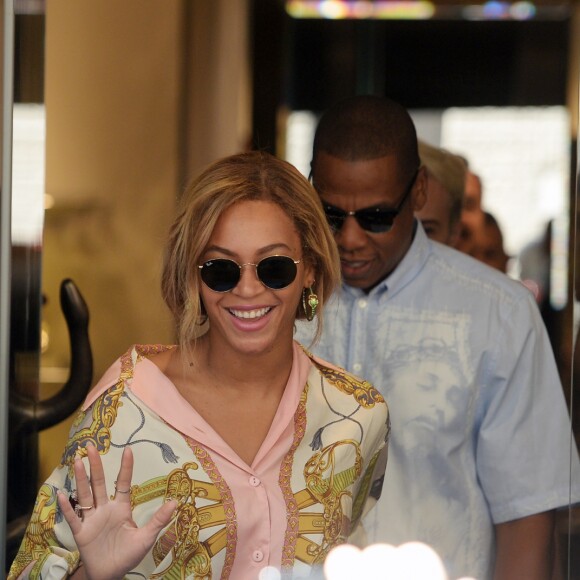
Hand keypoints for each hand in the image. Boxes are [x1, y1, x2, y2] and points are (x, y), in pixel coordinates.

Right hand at [58, 444, 176, 579]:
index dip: (126, 467)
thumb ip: (158, 520)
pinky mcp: (81, 533)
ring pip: (85, 494)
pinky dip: (67, 507)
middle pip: (100, 482)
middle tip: (90, 446)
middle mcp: (105, 509)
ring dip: (81, 479)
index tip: (128, 449)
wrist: (110, 575)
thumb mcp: (146, 537)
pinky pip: (73, 518)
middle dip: (96, 465)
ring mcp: (92, 519)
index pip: (123, 483)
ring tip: (77, 461)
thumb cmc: (128, 555)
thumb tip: (175, 502)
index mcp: (121, 508)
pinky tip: (62, 494)